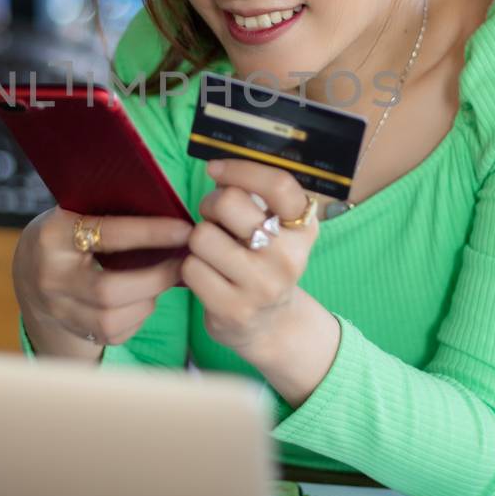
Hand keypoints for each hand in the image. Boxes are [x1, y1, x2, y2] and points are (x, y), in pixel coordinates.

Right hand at [12, 207, 190, 356]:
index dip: (151, 233)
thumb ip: (112, 213)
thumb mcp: (78, 213)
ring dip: (148, 301)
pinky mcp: (71, 329)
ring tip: (163, 282)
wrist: (28, 270)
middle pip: (109, 290)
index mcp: (54, 235)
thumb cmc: (69, 233)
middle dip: (156, 278)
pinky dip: (137, 319)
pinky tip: (143, 300)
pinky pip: (113, 334)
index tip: (184, 231)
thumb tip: (171, 213)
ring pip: (111, 319)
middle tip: (183, 264)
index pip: (109, 234)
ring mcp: (57, 308)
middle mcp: (50, 276)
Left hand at [185, 158, 321, 352]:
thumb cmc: (264, 263)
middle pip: (228, 202)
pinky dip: (191, 267)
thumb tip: (219, 169)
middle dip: (210, 205)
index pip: (278, 184)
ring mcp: (262, 286)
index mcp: (303, 228)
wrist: (272, 326)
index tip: (215, 169)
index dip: (240, 169)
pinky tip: (208, 276)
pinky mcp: (233, 309)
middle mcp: (289, 257)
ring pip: (202, 235)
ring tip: (214, 251)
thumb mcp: (278, 229)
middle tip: (215, 219)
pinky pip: (191, 268)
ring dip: (198, 239)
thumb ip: (257, 197)